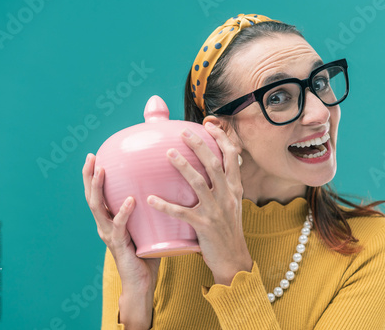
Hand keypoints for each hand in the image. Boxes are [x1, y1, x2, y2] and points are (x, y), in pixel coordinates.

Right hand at [82, 153, 160, 291]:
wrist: (141, 283)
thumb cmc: (146, 254)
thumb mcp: (146, 227)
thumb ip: (150, 210)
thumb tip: (167, 188)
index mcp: (109, 221)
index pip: (97, 194)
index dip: (92, 176)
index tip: (94, 155)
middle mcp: (105, 226)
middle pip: (91, 196)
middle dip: (89, 176)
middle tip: (91, 157)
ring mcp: (109, 235)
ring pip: (98, 208)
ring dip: (98, 188)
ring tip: (102, 170)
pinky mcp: (119, 245)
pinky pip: (119, 226)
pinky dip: (123, 212)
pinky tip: (131, 200)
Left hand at [146, 122, 252, 285]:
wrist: (233, 258)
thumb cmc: (228, 229)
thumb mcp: (232, 204)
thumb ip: (224, 185)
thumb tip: (210, 167)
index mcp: (235, 188)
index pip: (232, 156)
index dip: (222, 139)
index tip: (209, 125)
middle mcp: (227, 196)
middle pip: (213, 164)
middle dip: (198, 145)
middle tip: (183, 133)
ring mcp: (216, 211)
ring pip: (199, 183)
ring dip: (183, 166)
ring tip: (168, 154)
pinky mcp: (203, 226)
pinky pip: (181, 213)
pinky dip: (165, 205)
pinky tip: (150, 199)